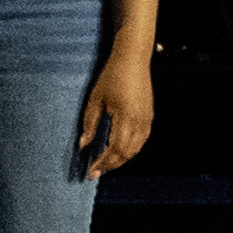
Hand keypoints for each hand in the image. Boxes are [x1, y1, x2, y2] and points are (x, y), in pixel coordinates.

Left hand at [79, 44, 156, 180]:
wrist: (133, 60)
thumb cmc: (113, 76)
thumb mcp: (95, 99)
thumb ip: (89, 123)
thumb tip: (84, 143)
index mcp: (125, 118)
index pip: (114, 149)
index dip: (103, 162)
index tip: (92, 171)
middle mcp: (139, 122)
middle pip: (126, 153)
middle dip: (111, 165)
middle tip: (97, 171)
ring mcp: (146, 120)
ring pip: (136, 149)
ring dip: (122, 159)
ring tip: (108, 163)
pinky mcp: (149, 116)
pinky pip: (142, 140)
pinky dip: (131, 150)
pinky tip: (121, 151)